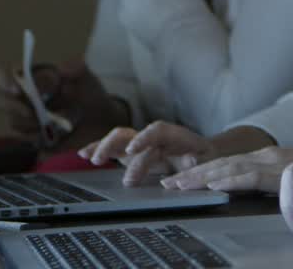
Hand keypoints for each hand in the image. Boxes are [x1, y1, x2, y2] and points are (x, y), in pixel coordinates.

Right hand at [0, 59, 127, 150]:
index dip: (3, 80)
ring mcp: (26, 119)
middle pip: (0, 101)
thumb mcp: (88, 79)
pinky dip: (40, 137)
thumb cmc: (91, 95)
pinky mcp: (34, 137)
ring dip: (31, 123)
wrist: (103, 122)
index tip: (16, 89)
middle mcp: (23, 99)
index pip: (3, 75)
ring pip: (14, 122)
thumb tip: (61, 68)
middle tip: (32, 112)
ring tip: (55, 122)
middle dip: (13, 107)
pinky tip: (56, 134)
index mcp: (30, 79)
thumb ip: (77, 69)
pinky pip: (27, 140)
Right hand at [79, 121, 215, 185]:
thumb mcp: (208, 160)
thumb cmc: (206, 157)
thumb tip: (190, 160)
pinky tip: (84, 154)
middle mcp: (154, 137)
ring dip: (103, 146)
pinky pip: (114, 149)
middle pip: (130, 133)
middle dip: (115, 145)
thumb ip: (197, 160)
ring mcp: (141, 144)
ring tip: (90, 158)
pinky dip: (99, 149)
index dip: (143, 138)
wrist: (204, 154)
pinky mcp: (133, 153)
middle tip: (102, 162)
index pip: (156, 130)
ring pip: (118, 139)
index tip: (132, 150)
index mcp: (173, 136)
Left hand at [163, 145, 292, 191]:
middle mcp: (265, 156)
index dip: (200, 171)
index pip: (225, 164)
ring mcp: (273, 162)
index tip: (178, 180)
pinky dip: (231, 180)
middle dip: (193, 174)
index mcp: (264, 158)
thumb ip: (271, 182)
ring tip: (181, 185)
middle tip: (167, 184)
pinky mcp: (281, 172)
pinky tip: (215, 185)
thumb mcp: (290, 179)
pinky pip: (252, 177)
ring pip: (230, 168)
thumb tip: (251, 194)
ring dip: (203, 177)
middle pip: (221, 164)